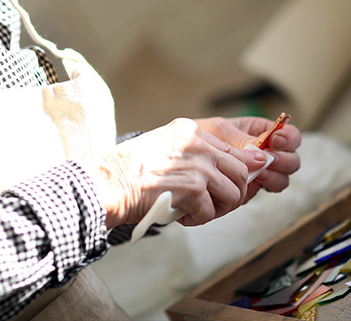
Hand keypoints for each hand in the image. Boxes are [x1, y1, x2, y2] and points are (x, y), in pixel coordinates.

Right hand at [79, 118, 268, 228]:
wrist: (108, 183)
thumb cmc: (133, 170)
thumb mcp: (167, 146)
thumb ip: (200, 151)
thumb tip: (243, 161)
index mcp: (192, 131)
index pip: (235, 151)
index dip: (240, 173)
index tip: (234, 186)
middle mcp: (198, 144)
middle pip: (241, 172)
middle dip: (234, 194)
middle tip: (216, 204)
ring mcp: (197, 166)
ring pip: (233, 194)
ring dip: (217, 209)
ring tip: (198, 211)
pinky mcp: (192, 188)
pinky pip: (210, 212)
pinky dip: (197, 220)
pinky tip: (182, 216)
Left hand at [194, 115, 301, 200]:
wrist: (174, 160)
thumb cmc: (195, 138)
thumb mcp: (218, 131)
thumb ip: (242, 141)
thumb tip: (264, 154)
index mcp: (259, 132)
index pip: (289, 134)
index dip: (288, 138)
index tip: (275, 141)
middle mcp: (263, 153)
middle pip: (292, 160)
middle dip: (284, 162)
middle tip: (268, 163)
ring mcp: (256, 173)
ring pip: (281, 179)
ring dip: (273, 178)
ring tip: (256, 176)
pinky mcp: (244, 190)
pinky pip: (257, 193)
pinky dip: (252, 191)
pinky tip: (242, 187)